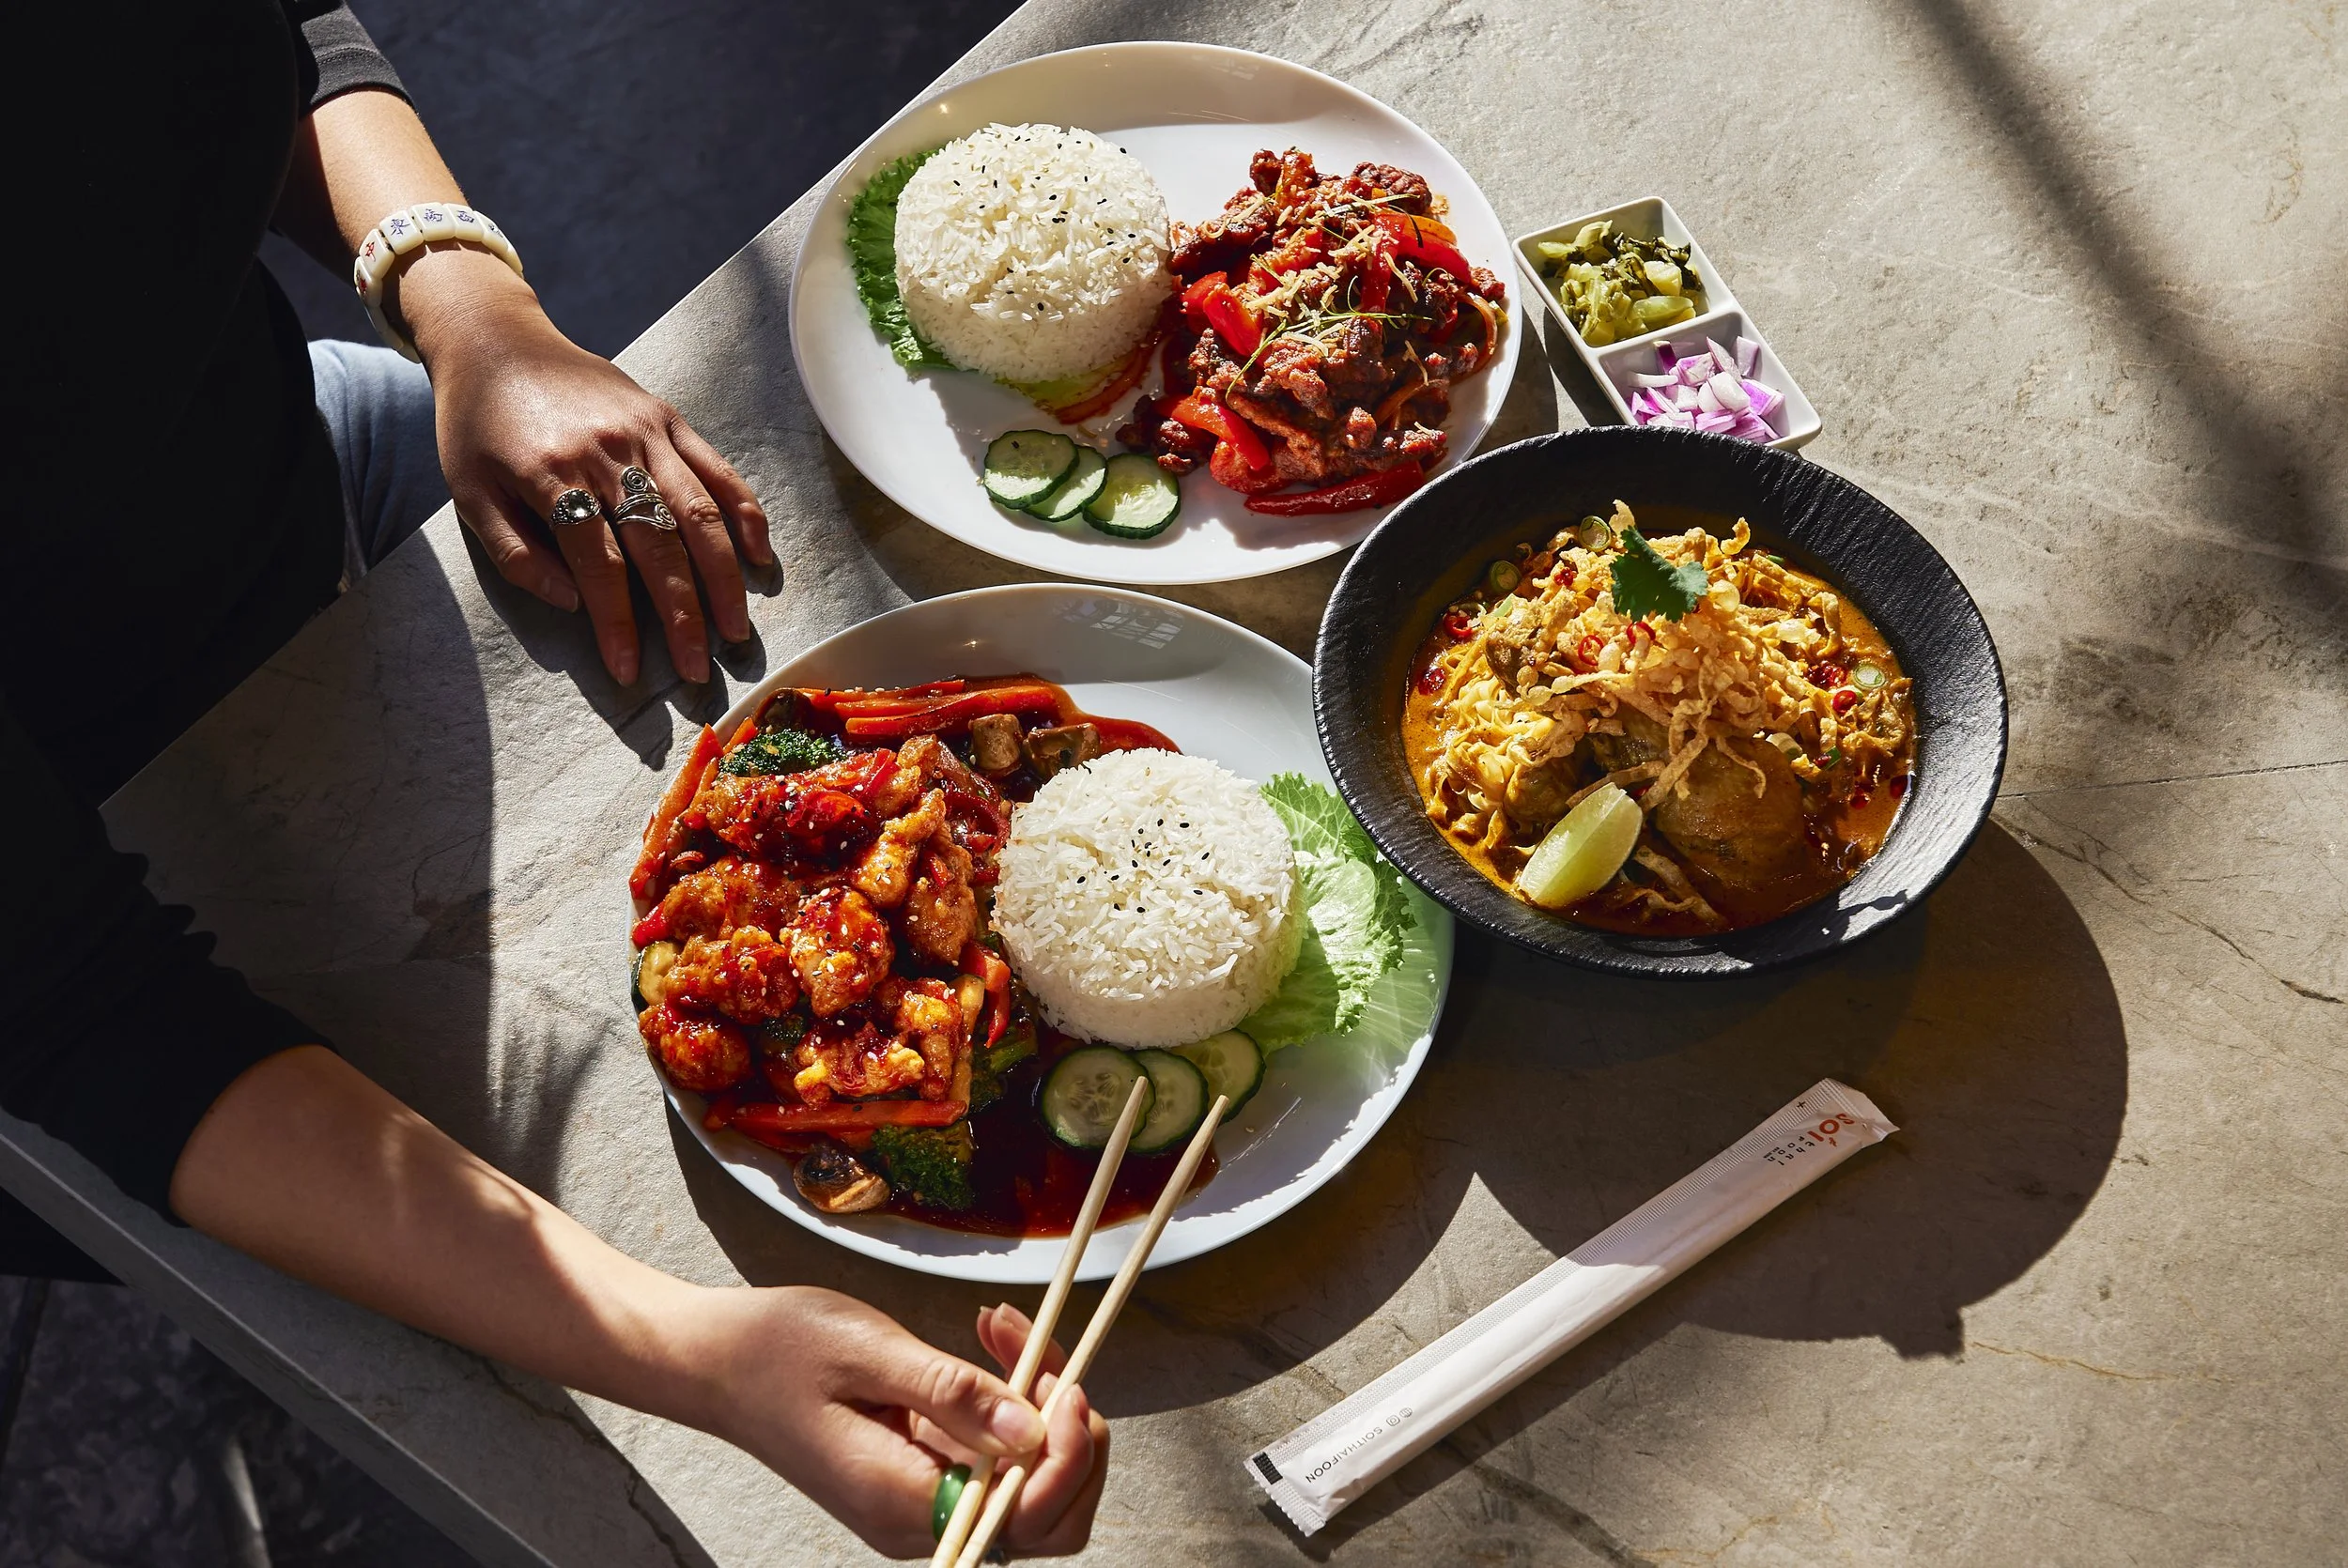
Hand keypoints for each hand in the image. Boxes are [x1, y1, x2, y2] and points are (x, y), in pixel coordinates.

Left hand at [397, 248, 773, 684]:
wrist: (494, 338)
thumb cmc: (477, 425)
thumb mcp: (468, 494)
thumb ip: (516, 553)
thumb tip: (573, 604)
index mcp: (552, 475)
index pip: (599, 566)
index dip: (617, 624)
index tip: (630, 672)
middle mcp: (607, 453)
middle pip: (660, 547)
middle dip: (683, 616)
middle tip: (699, 670)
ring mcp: (645, 431)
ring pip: (698, 513)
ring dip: (723, 578)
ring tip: (735, 629)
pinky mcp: (667, 417)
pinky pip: (718, 470)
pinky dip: (745, 514)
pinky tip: (760, 558)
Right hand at [693, 1287, 1108, 1558]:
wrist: (712, 1361)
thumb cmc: (774, 1350)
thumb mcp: (868, 1352)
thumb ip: (954, 1393)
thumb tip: (1032, 1429)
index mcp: (900, 1503)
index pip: (1024, 1517)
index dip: (1064, 1459)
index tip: (1062, 1385)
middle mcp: (914, 1519)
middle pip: (1041, 1517)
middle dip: (1068, 1439)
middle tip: (1045, 1356)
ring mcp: (916, 1499)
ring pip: (1024, 1479)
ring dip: (1041, 1406)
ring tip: (1010, 1329)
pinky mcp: (917, 1471)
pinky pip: (991, 1453)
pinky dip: (1009, 1398)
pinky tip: (993, 1338)